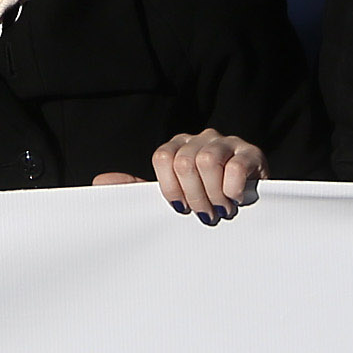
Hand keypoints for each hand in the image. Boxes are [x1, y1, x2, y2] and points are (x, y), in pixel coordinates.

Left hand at [144, 131, 264, 222]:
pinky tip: (236, 199)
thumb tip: (100, 181)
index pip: (162, 157)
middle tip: (205, 213)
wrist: (247, 203)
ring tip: (222, 208)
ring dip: (213, 195)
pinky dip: (232, 189)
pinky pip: (235, 167)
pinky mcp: (251, 153)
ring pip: (207, 161)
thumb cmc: (204, 199)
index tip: (181, 208)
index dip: (170, 188)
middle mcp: (200, 139)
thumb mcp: (172, 195)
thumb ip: (137, 189)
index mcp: (178, 147)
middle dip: (194, 196)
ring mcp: (227, 143)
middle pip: (184, 162)